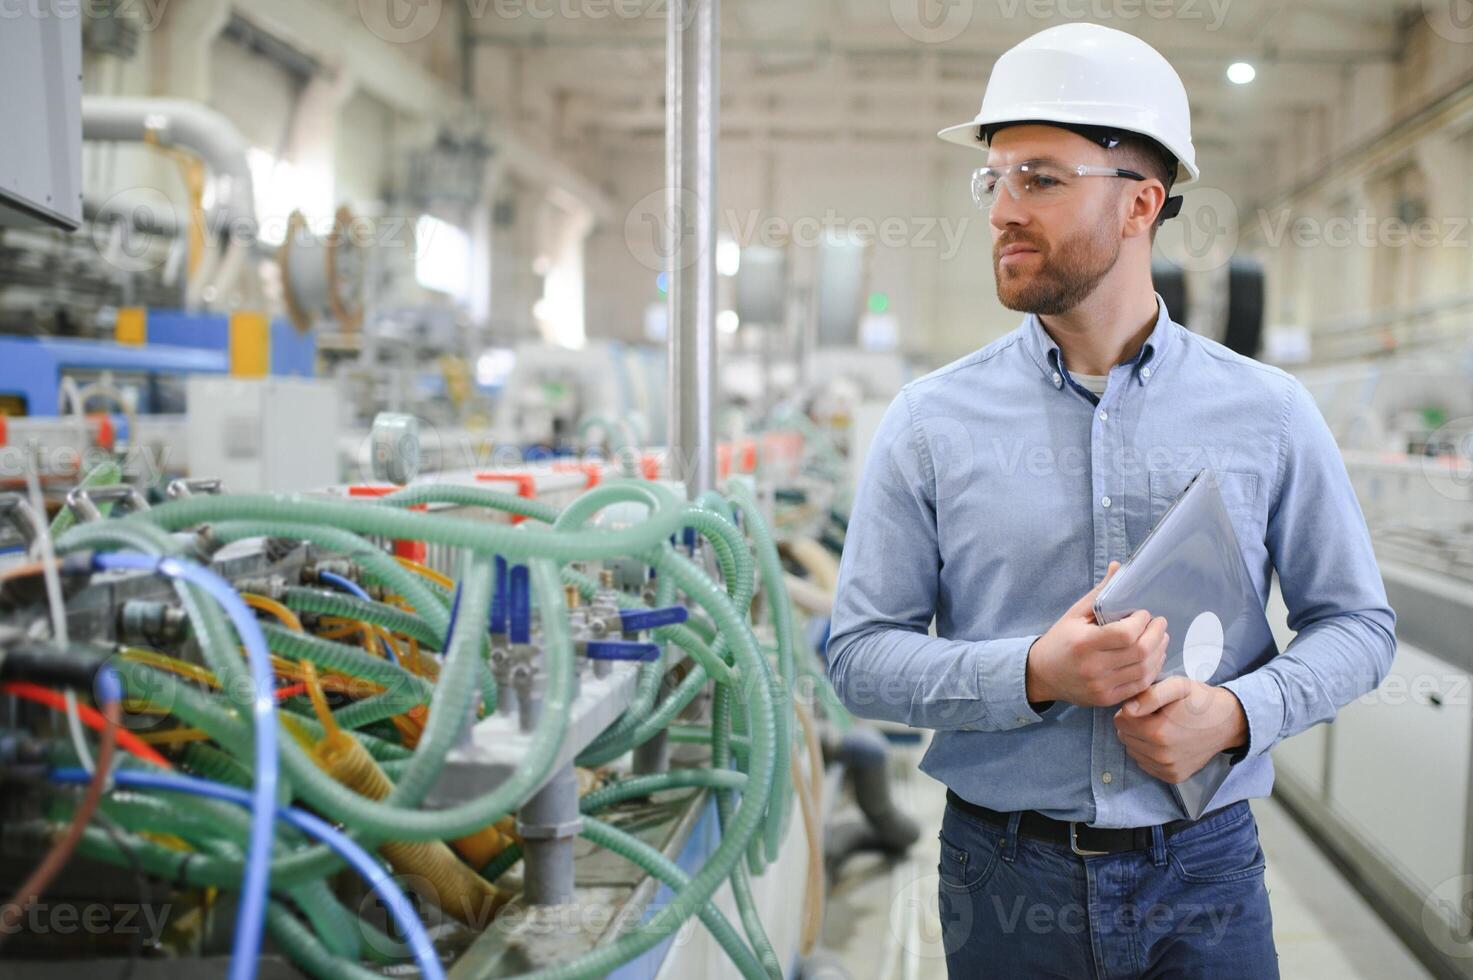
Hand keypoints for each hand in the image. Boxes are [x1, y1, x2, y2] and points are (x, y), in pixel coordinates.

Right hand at [1025, 561, 1168, 707]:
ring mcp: (1101, 686)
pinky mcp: (1107, 699)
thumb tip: (1119, 567)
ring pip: (1144, 670)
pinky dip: (1152, 670)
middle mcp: (1093, 667)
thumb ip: (1100, 592)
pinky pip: (1140, 686)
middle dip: (1157, 634)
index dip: (1141, 622)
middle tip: (1160, 623)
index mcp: (1083, 643)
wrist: (1041, 674)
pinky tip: (1153, 657)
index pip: (1125, 634)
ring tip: (1160, 638)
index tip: (1143, 613)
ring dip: (1159, 651)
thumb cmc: (1060, 640)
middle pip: (1140, 652)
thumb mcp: (1074, 613)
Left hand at [1114, 676, 1248, 783]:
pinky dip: (1150, 754)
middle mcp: (1161, 755)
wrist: (1227, 723)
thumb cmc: (1200, 701)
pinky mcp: (1173, 777)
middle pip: (1124, 736)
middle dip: (1134, 725)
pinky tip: (1166, 742)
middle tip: (1156, 716)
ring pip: (1133, 751)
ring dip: (1140, 740)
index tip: (1148, 705)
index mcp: (1158, 732)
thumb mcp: (1177, 686)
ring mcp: (1167, 769)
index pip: (1119, 720)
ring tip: (1162, 728)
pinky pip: (1145, 764)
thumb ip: (1149, 695)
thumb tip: (1127, 709)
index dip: (1131, 709)